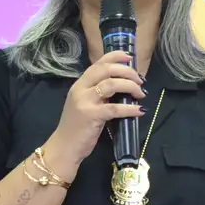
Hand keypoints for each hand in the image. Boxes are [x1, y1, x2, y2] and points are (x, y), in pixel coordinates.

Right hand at [44, 51, 145, 178]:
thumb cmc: (76, 127)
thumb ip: (97, 93)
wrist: (64, 147)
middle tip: (140, 80)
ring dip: (130, 86)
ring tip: (141, 93)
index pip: (98, 64)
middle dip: (127, 71)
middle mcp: (81, 89)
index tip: (129, 57)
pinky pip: (115, 108)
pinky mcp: (92, 116)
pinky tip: (139, 110)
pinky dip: (130, 108)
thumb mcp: (84, 104)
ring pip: (111, 85)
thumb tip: (121, 86)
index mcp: (79, 84)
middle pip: (106, 70)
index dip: (115, 57)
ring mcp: (85, 102)